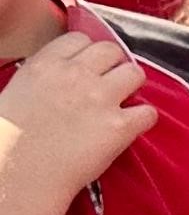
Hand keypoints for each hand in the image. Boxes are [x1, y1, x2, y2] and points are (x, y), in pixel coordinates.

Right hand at [0, 31, 154, 194]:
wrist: (16, 175)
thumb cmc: (7, 140)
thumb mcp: (15, 93)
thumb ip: (41, 78)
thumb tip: (59, 75)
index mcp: (45, 65)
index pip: (80, 39)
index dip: (87, 53)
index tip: (87, 67)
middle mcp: (75, 75)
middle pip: (112, 50)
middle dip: (113, 65)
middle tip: (108, 83)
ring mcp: (100, 99)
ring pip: (135, 73)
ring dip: (132, 86)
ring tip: (122, 102)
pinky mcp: (119, 126)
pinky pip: (149, 112)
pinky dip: (143, 120)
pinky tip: (130, 127)